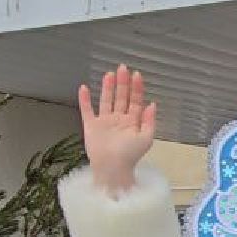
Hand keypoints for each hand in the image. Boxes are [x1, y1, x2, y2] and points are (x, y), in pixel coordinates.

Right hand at [77, 64, 156, 191]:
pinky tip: (84, 88)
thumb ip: (149, 121)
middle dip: (122, 83)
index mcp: (132, 122)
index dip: (136, 88)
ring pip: (106, 100)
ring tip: (109, 74)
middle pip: (121, 97)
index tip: (137, 75)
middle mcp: (119, 119)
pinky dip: (85, 100)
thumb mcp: (146, 138)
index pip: (135, 101)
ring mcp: (105, 121)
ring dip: (107, 87)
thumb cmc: (130, 156)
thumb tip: (152, 104)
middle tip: (123, 68)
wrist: (112, 168)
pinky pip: (87, 110)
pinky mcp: (91, 126)